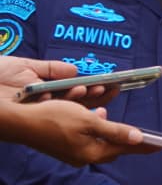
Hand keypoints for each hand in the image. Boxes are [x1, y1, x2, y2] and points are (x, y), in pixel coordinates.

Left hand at [0, 56, 119, 105]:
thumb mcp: (26, 67)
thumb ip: (50, 69)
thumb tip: (74, 71)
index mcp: (46, 93)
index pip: (76, 94)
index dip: (94, 90)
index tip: (112, 84)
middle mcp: (45, 105)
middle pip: (77, 105)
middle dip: (96, 98)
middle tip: (111, 89)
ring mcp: (40, 112)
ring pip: (69, 110)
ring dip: (85, 100)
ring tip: (100, 89)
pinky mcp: (33, 117)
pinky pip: (55, 111)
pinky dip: (67, 101)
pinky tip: (79, 91)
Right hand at [6, 99, 151, 165]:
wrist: (19, 121)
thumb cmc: (53, 118)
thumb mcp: (88, 121)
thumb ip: (115, 130)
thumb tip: (138, 139)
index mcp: (92, 153)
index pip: (125, 149)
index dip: (144, 145)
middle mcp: (83, 157)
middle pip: (112, 146)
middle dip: (125, 136)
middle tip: (144, 134)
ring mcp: (72, 153)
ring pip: (98, 139)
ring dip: (106, 126)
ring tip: (106, 114)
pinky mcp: (64, 146)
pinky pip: (85, 136)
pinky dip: (92, 125)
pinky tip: (91, 114)